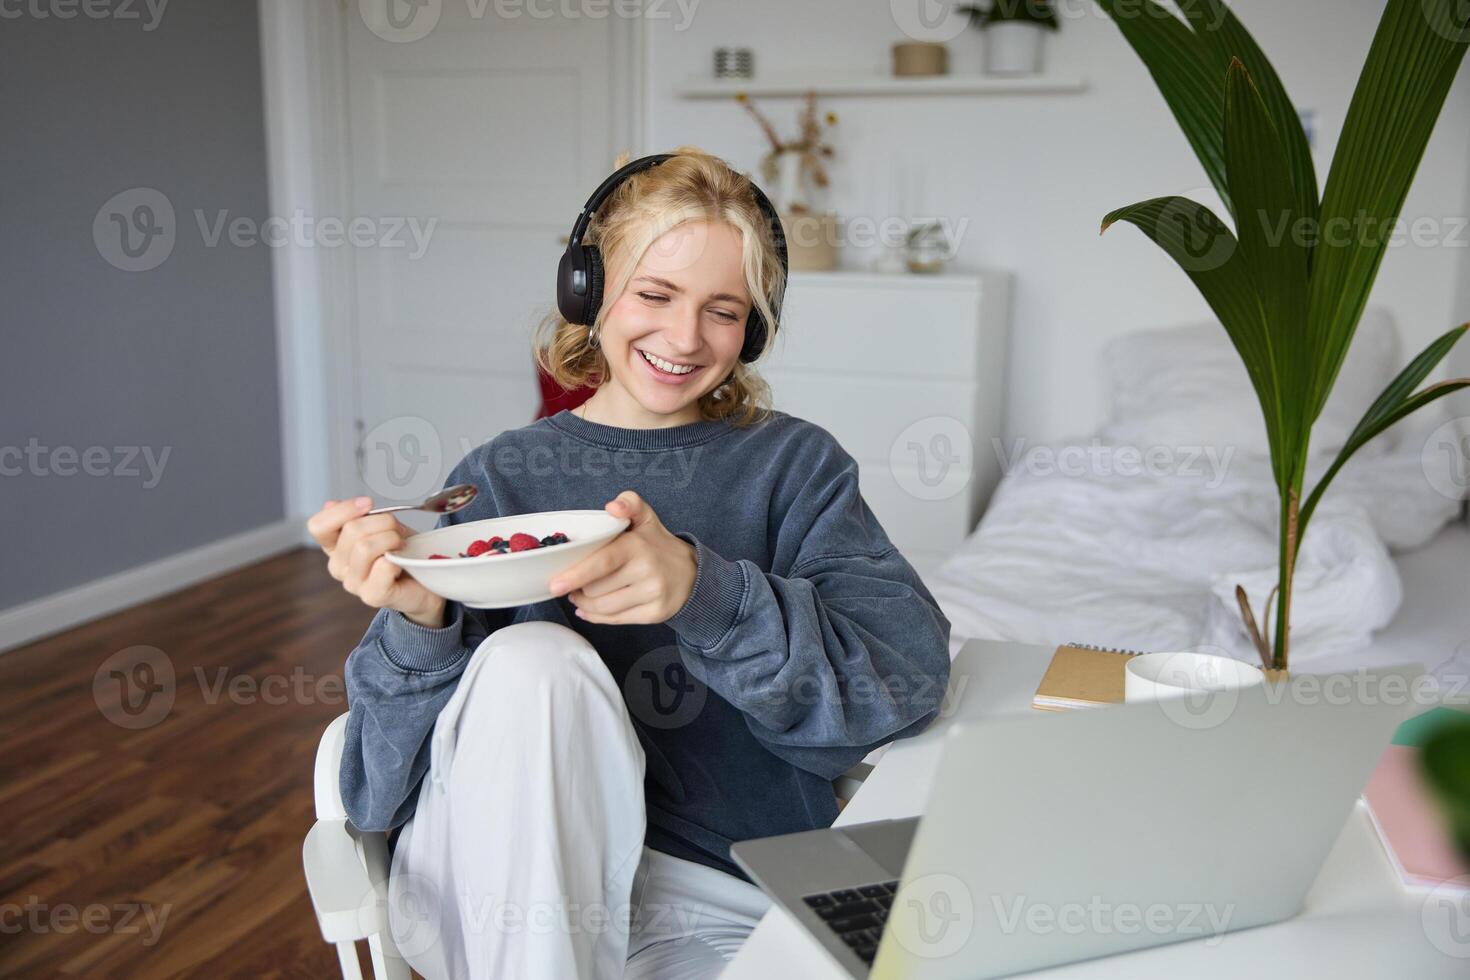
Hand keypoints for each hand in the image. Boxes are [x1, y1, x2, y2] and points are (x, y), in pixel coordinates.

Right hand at [307, 496, 446, 627]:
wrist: (424, 579)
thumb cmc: (400, 550)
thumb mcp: (378, 525)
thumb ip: (355, 516)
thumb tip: (330, 504)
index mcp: (334, 546)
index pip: (318, 526)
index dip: (343, 510)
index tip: (368, 503)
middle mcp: (338, 566)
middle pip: (351, 530)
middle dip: (383, 521)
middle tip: (398, 529)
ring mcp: (353, 583)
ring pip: (365, 547)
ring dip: (391, 538)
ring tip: (401, 544)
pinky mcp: (372, 596)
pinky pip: (382, 567)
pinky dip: (397, 558)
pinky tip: (401, 561)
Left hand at [547, 491, 696, 624]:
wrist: (692, 574)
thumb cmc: (657, 545)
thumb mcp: (646, 518)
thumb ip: (629, 502)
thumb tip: (612, 507)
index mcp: (638, 546)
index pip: (602, 563)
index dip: (576, 575)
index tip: (555, 584)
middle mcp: (647, 571)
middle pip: (596, 589)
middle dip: (579, 588)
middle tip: (574, 583)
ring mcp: (652, 595)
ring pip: (603, 607)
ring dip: (585, 603)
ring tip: (581, 595)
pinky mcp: (655, 614)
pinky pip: (615, 620)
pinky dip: (597, 616)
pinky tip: (589, 609)